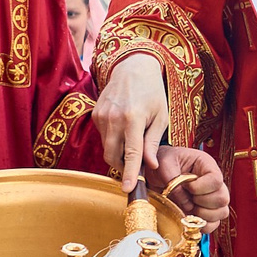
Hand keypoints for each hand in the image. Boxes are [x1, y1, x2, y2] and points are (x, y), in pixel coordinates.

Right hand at [93, 54, 169, 189]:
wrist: (132, 67)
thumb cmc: (152, 92)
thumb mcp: (160, 116)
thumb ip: (153, 142)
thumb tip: (151, 166)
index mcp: (133, 119)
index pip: (131, 154)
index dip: (130, 174)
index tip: (128, 189)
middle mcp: (114, 118)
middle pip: (113, 156)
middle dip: (123, 166)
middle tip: (137, 165)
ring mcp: (101, 116)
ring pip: (107, 148)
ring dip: (119, 152)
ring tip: (133, 141)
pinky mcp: (95, 115)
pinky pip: (103, 137)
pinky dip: (113, 141)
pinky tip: (124, 129)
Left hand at [149, 144, 229, 225]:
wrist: (155, 172)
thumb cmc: (163, 162)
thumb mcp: (165, 163)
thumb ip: (174, 181)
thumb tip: (186, 203)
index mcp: (206, 165)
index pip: (216, 180)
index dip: (201, 188)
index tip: (186, 186)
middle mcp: (213, 182)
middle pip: (223, 198)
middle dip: (202, 202)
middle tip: (188, 198)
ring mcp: (211, 198)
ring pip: (222, 212)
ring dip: (203, 214)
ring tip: (188, 207)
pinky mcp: (205, 211)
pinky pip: (214, 224)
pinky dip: (203, 225)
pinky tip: (190, 218)